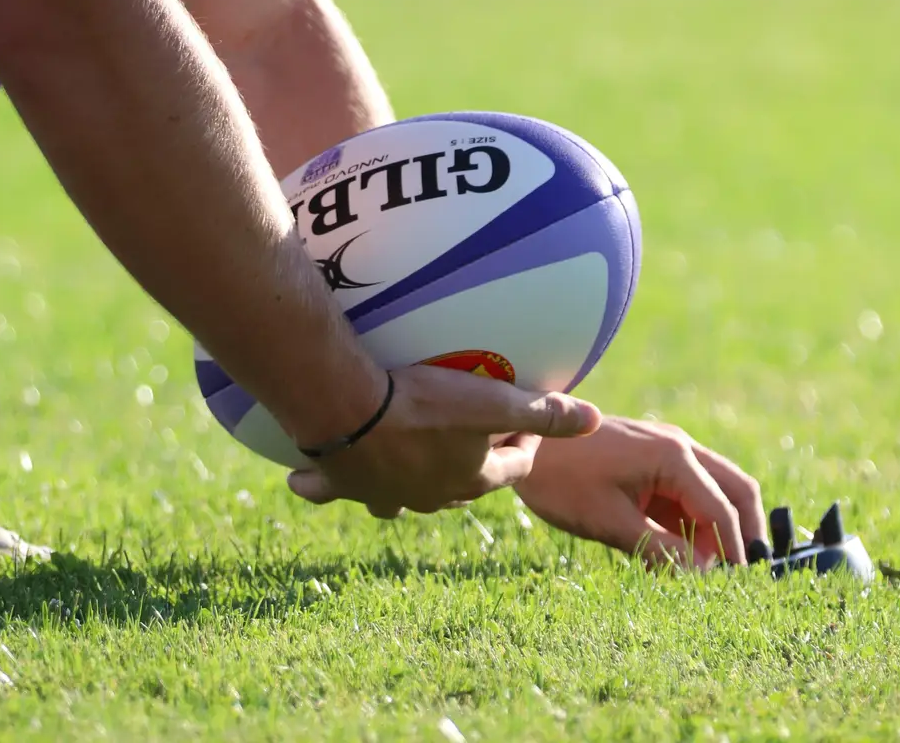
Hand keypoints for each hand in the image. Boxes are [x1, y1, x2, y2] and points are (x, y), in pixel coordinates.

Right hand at [287, 363, 600, 518]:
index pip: (513, 469)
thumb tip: (594, 418)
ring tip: (409, 468)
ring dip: (411, 483)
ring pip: (404, 497)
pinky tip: (305, 484)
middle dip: (474, 463)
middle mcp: (430, 496)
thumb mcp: (489, 402)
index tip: (531, 425)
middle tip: (478, 435)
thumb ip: (540, 410)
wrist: (348, 410)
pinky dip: (327, 488)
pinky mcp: (344, 483)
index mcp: (469, 479)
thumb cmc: (424, 404)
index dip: (528, 446)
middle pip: (462, 484)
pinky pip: (338, 490)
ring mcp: (385, 494)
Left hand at [514, 414, 765, 566]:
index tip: (737, 590)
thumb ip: (660, 549)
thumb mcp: (610, 521)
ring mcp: (667, 451)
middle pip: (736, 489)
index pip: (722, 509)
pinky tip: (680, 557)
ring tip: (708, 574)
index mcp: (673, 455)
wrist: (522, 441)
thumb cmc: (562, 479)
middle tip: (741, 578)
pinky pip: (689, 494)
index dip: (733, 552)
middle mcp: (679, 446)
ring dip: (718, 530)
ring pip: (716, 491)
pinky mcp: (653, 461)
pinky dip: (695, 523)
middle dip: (744, 533)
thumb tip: (705, 577)